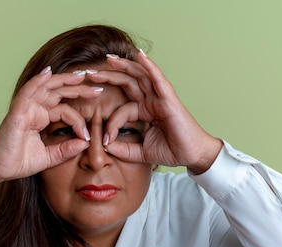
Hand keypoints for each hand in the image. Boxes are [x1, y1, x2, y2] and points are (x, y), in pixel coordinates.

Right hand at [0, 68, 103, 184]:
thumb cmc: (19, 161)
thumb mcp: (49, 157)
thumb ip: (66, 149)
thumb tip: (85, 143)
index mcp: (41, 118)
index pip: (65, 110)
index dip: (79, 120)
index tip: (88, 135)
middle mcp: (34, 109)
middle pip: (59, 92)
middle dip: (79, 88)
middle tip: (98, 86)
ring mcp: (26, 108)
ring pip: (47, 87)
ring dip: (64, 79)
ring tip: (82, 75)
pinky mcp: (18, 111)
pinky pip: (28, 92)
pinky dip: (37, 81)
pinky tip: (48, 73)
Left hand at [87, 51, 222, 173]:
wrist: (192, 155)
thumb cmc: (172, 151)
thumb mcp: (141, 153)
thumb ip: (123, 150)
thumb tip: (105, 146)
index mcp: (145, 111)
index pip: (121, 110)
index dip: (111, 123)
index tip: (105, 140)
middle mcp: (151, 101)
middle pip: (127, 82)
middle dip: (108, 76)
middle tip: (89, 73)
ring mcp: (160, 98)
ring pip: (140, 76)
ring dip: (124, 66)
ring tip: (109, 59)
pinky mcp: (169, 99)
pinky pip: (158, 79)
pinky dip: (150, 66)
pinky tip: (140, 56)